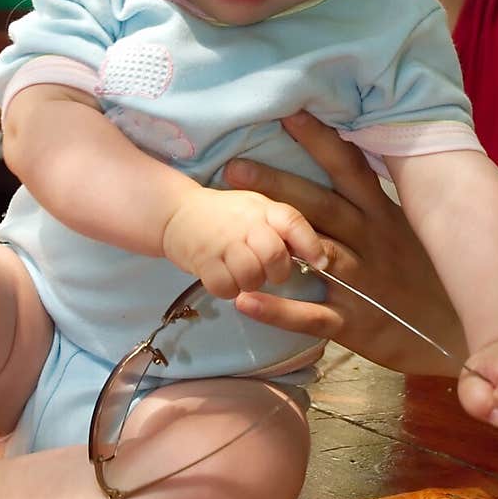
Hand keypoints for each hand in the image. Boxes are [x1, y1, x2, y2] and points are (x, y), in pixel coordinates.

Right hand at [161, 186, 325, 299]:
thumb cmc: (226, 216)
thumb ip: (284, 229)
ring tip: (241, 274)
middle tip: (267, 272)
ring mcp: (222, 241)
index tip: (321, 264)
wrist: (177, 212)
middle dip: (276, 273)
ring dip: (249, 283)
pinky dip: (228, 290)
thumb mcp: (258, 211)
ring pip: (250, 276)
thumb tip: (318, 257)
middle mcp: (244, 222)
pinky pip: (225, 287)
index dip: (310, 245)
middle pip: (274, 256)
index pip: (293, 222)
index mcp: (263, 208)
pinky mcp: (202, 260)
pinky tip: (224, 280)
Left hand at [224, 111, 464, 372]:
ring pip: (316, 254)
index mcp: (386, 216)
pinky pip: (313, 316)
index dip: (321, 141)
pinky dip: (278, 310)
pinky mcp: (358, 324)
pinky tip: (243, 300)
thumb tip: (357, 162)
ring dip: (273, 239)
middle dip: (278, 184)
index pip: (351, 169)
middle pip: (322, 206)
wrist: (467, 337)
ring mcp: (364, 283)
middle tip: (234, 165)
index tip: (288, 112)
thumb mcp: (420, 232)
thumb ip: (383, 203)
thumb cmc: (440, 280)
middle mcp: (373, 243)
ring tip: (231, 227)